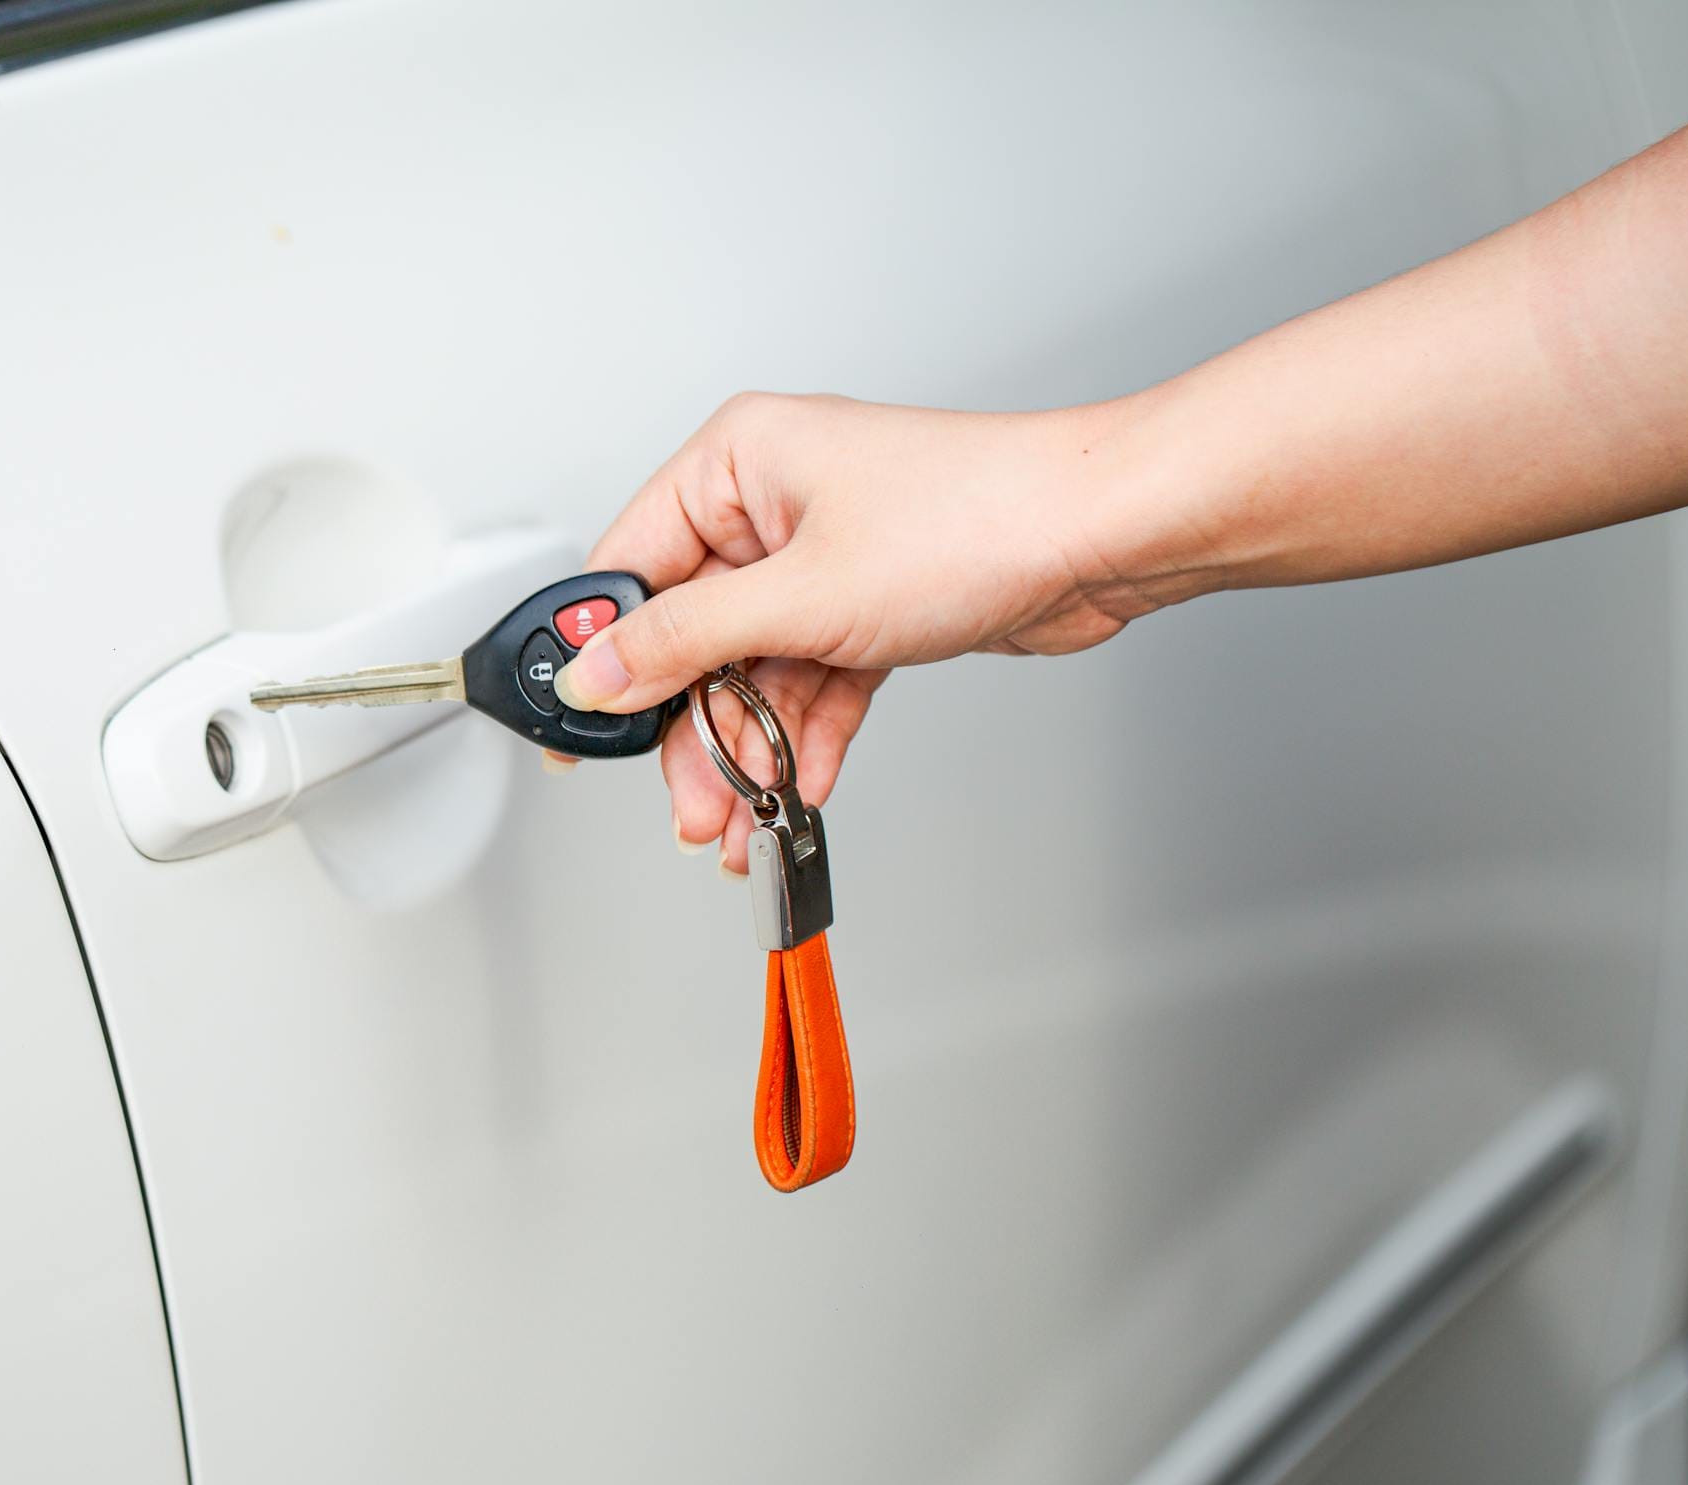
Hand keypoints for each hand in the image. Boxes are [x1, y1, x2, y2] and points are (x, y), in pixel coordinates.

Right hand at [558, 392, 1168, 870]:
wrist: (1103, 536)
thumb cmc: (977, 518)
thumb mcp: (802, 596)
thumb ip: (685, 642)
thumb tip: (596, 673)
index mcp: (737, 461)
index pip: (632, 566)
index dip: (605, 656)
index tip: (583, 732)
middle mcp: (774, 503)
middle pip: (692, 634)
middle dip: (693, 730)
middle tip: (689, 805)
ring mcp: (826, 557)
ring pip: (754, 670)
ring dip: (750, 750)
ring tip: (743, 820)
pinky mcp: (871, 604)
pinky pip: (811, 680)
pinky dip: (805, 736)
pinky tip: (800, 787)